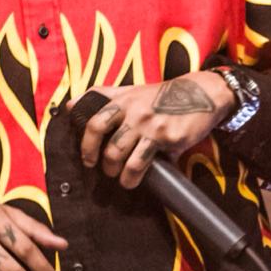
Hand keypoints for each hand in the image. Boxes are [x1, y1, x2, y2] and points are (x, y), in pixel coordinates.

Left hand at [70, 72, 235, 188]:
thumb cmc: (160, 95)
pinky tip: (141, 179)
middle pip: (110, 148)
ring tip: (123, 180)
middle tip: (108, 172)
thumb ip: (102, 96)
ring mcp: (152, 126)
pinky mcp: (170, 138)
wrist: (200, 93)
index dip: (86, 146)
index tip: (88, 160)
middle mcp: (135, 113)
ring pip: (127, 160)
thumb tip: (70, 106)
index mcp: (122, 101)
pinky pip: (150, 163)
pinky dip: (142, 176)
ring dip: (122, 177)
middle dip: (106, 166)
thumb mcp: (130, 90)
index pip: (94, 124)